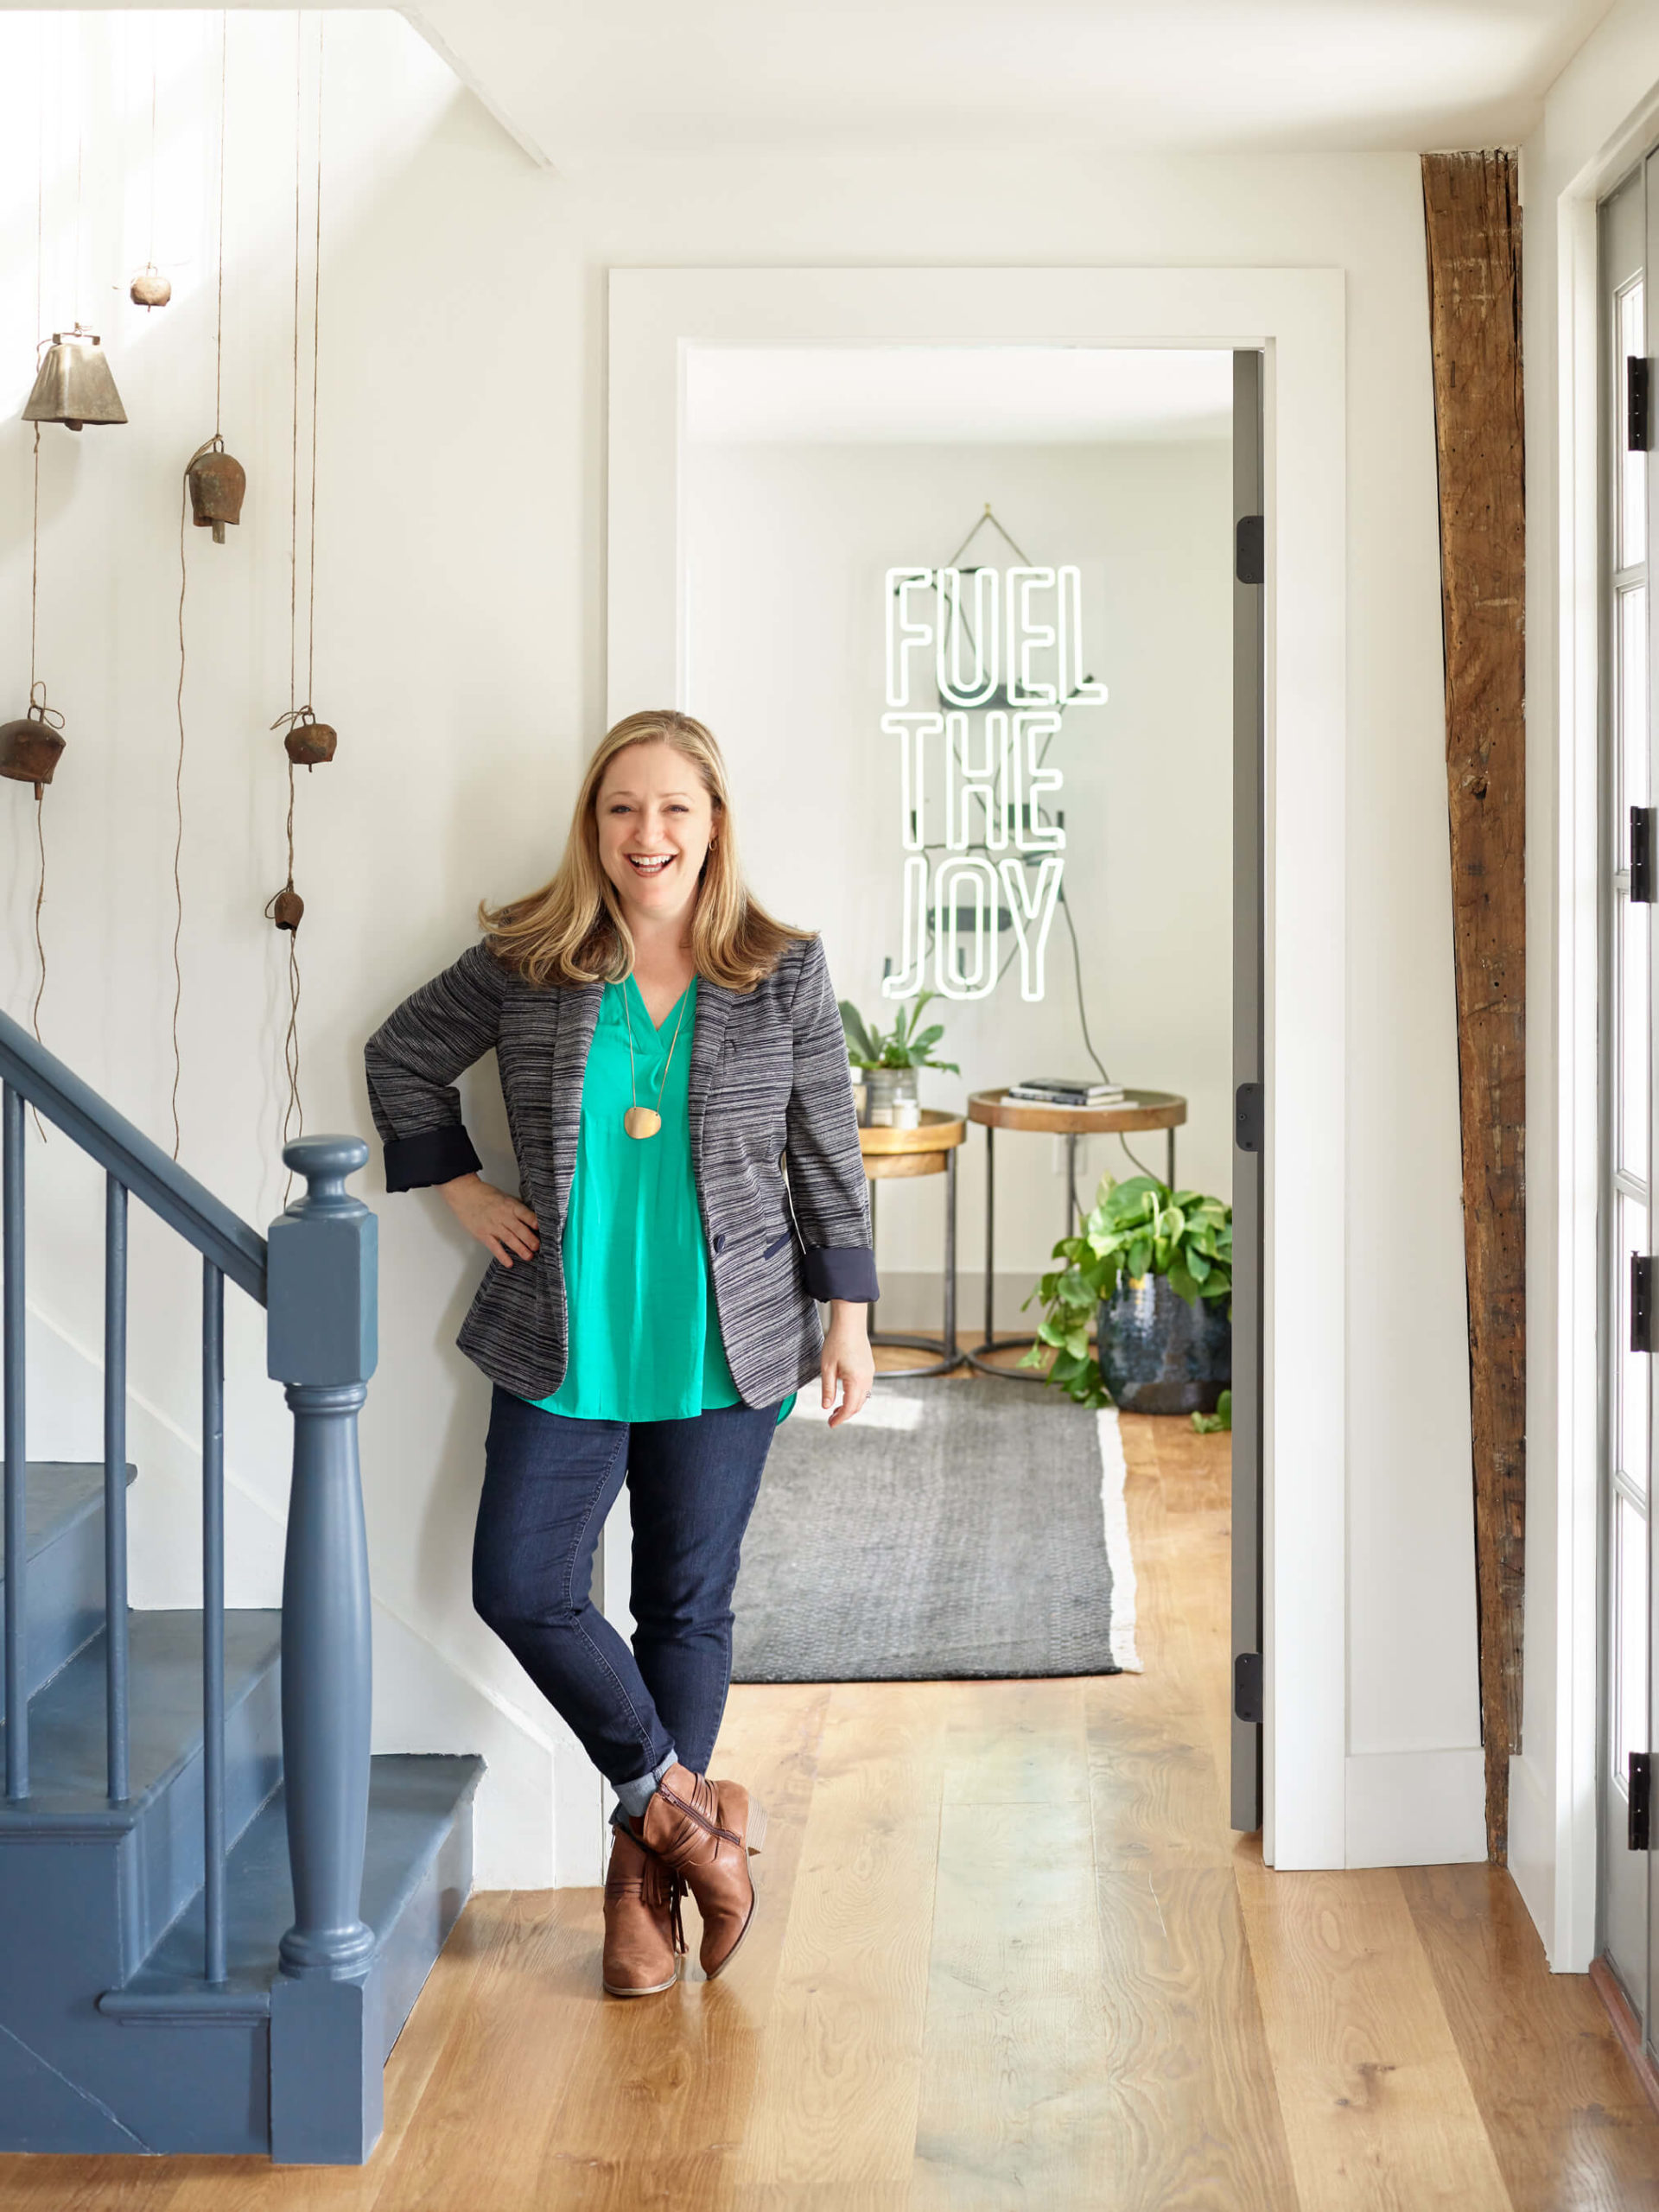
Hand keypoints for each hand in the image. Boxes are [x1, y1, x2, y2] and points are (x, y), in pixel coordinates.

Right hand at [438, 1173, 539, 1267]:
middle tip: (538, 1247)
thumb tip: (533, 1215)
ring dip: (520, 1249)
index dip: (534, 1222)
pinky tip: (509, 1263)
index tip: (542, 1229)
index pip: (525, 1214)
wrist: (465, 1193)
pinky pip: (494, 1247)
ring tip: (529, 1256)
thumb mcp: (505, 1196)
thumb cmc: (485, 1194)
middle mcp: (503, 1216)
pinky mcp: (483, 1234)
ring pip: (509, 1239)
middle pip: (519, 1229)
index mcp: (510, 1205)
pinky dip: (502, 1256)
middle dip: (530, 1239)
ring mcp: (493, 1226)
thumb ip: (518, 1206)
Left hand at [821, 1300, 873, 1427]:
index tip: (831, 1424)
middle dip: (846, 1414)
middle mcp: (867, 1379)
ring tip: (837, 1407)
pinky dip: (855, 1395)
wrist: (850, 1323)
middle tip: (832, 1418)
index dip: (840, 1418)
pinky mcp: (869, 1367)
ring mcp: (869, 1372)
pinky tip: (845, 1393)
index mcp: (856, 1381)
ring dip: (851, 1405)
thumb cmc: (837, 1342)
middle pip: (858, 1405)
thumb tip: (826, 1406)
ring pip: (863, 1396)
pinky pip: (864, 1387)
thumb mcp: (827, 1368)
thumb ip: (827, 1389)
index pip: (850, 1407)